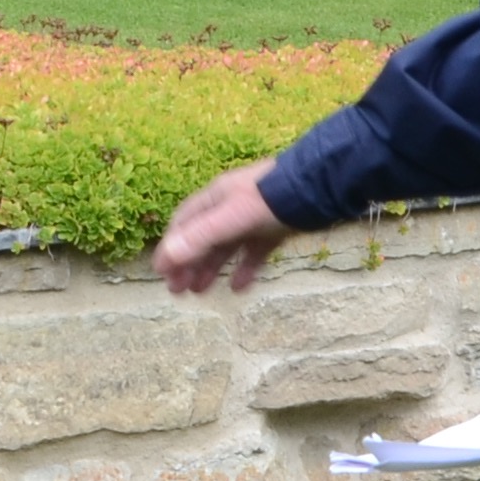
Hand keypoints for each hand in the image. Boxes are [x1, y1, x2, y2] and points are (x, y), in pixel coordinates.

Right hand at [153, 163, 292, 296]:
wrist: (318, 188)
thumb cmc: (270, 199)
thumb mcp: (232, 218)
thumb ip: (201, 237)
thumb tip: (166, 257)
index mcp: (215, 198)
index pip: (183, 223)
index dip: (171, 248)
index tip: (161, 274)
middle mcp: (230, 207)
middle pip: (202, 238)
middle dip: (188, 264)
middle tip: (178, 291)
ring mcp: (253, 219)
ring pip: (226, 247)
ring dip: (212, 268)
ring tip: (201, 292)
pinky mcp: (274, 230)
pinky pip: (253, 252)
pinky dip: (245, 269)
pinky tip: (239, 287)